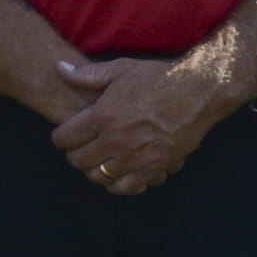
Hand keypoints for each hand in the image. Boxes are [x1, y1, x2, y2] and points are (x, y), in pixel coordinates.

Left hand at [51, 48, 230, 196]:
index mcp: (103, 116)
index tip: (66, 135)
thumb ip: (87, 74)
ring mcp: (135, 158)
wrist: (198, 92)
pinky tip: (119, 173)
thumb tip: (58, 69)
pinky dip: (118, 184)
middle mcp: (116, 140)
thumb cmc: (159, 78)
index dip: (61, 137)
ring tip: (99, 160)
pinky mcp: (154, 168)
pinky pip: (126, 187)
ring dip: (94, 170)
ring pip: (99, 177)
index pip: (65, 139)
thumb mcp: (121, 70)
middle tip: (81, 148)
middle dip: (75, 155)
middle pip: (78, 161)